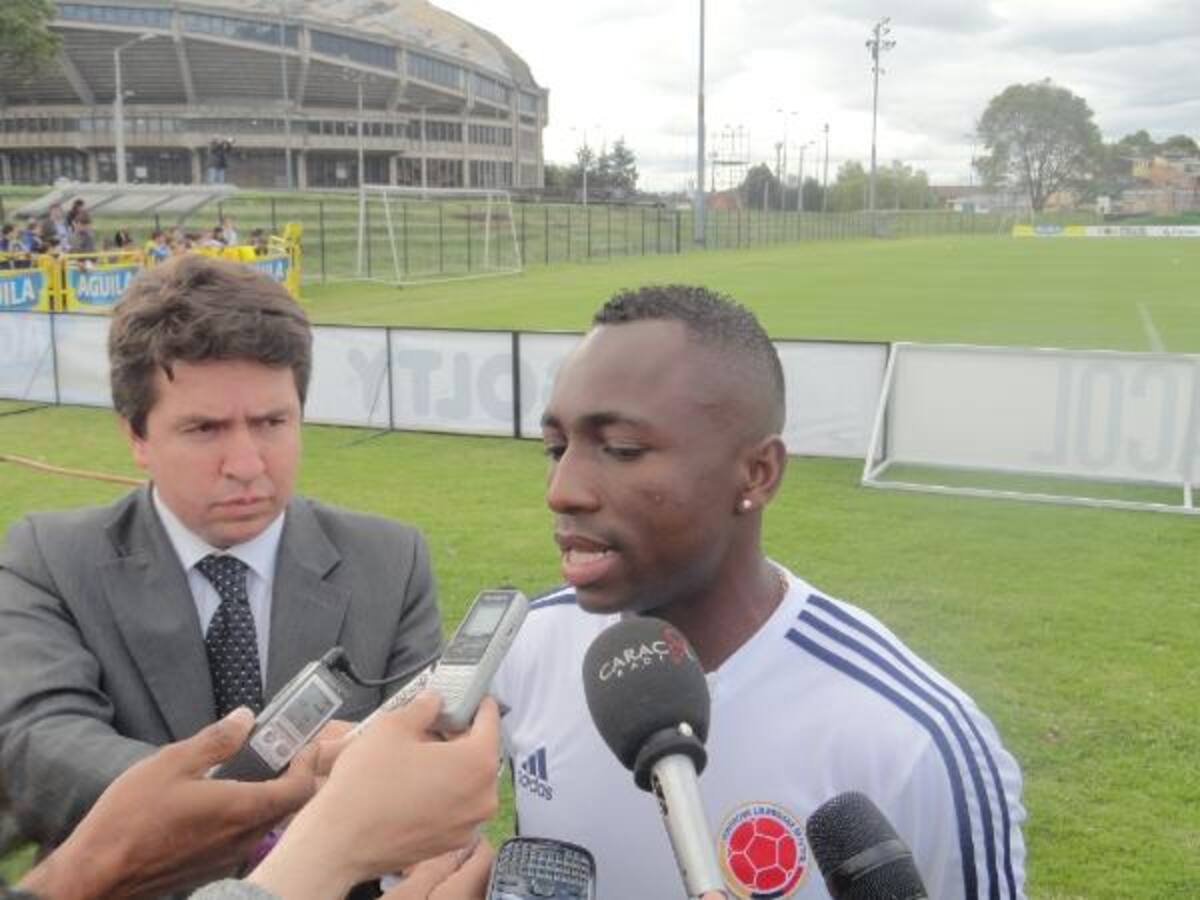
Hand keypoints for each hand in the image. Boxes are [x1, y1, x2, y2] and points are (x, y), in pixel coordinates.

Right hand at [19, 707, 317, 899]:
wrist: (95, 876)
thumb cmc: (129, 819)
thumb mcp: (172, 763)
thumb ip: (215, 740)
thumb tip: (246, 718)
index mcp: (242, 809)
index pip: (300, 789)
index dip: (307, 763)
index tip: (304, 743)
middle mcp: (243, 839)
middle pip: (287, 807)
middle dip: (290, 777)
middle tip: (278, 752)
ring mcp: (227, 859)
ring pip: (264, 825)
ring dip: (266, 798)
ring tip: (247, 772)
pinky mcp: (208, 870)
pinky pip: (241, 840)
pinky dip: (243, 817)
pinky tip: (217, 802)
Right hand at [247, 691, 499, 899]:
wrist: (341, 842)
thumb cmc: (368, 781)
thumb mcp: (392, 726)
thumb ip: (422, 708)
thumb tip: (434, 702)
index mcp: (478, 762)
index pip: (490, 721)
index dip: (476, 703)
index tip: (467, 695)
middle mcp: (484, 796)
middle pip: (479, 753)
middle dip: (459, 736)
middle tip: (432, 724)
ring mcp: (469, 824)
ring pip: (467, 782)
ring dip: (450, 766)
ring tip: (417, 755)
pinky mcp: (450, 843)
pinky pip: (454, 807)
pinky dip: (442, 792)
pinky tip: (413, 785)